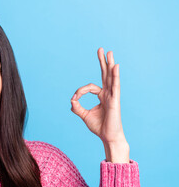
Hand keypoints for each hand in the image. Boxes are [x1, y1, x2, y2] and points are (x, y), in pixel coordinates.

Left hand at [70, 48, 129, 162]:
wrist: (108, 137)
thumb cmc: (99, 127)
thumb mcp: (84, 116)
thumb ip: (77, 108)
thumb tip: (71, 101)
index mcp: (102, 96)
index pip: (90, 87)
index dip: (80, 91)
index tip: (74, 99)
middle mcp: (108, 94)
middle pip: (105, 75)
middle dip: (102, 62)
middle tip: (101, 49)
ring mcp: (112, 96)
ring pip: (111, 77)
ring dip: (110, 64)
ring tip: (109, 52)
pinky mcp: (115, 101)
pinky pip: (115, 86)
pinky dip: (115, 76)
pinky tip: (115, 66)